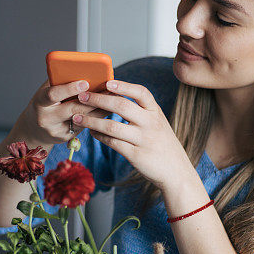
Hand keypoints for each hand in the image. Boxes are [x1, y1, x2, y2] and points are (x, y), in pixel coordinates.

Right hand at [16, 79, 114, 146]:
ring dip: (99, 108)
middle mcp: (46, 119)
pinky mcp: (66, 138)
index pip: (53, 95)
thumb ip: (60, 81)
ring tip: (112, 97)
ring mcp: (56, 131)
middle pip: (72, 109)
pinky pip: (85, 126)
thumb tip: (83, 69)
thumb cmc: (44, 104)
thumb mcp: (46, 91)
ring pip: (83, 119)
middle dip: (91, 100)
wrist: (34, 129)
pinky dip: (97, 116)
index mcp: (40, 102)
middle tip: (107, 90)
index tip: (85, 82)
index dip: (69, 89)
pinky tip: (107, 108)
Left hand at [73, 80, 192, 190]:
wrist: (176, 171)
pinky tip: (91, 132)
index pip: (141, 92)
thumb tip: (114, 95)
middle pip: (122, 106)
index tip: (107, 82)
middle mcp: (151, 123)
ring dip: (92, 120)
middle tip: (82, 96)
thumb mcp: (158, 123)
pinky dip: (99, 136)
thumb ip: (141, 111)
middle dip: (99, 99)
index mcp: (156, 112)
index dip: (124, 86)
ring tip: (77, 117)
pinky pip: (112, 143)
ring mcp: (143, 140)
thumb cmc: (162, 144)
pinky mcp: (135, 155)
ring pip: (112, 126)